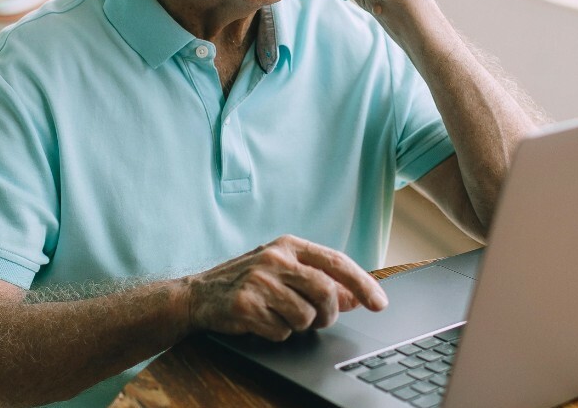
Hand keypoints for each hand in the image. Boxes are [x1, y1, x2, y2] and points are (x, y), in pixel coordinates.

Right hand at [183, 235, 387, 340]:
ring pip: (305, 316)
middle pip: (325, 291)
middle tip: (320, 320)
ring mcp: (259, 281)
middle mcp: (275, 258)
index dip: (362, 284)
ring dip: (299, 325)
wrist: (198, 295)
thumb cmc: (247, 281)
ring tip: (279, 314)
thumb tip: (356, 296)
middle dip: (328, 314)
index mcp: (289, 245)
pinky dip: (277, 333)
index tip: (379, 303)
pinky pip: (281, 331)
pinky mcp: (245, 305)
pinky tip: (261, 321)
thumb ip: (320, 281)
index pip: (336, 262)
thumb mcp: (285, 273)